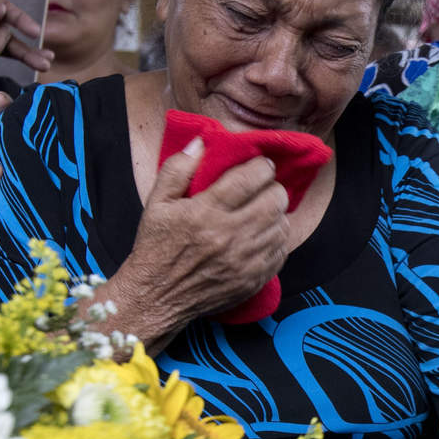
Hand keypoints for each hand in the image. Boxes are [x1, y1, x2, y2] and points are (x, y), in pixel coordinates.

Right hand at [102, 137, 291, 348]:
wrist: (157, 296)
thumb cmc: (156, 246)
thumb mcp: (157, 202)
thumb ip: (178, 168)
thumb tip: (202, 141)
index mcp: (205, 213)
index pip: (249, 179)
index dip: (261, 166)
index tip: (260, 165)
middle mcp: (229, 236)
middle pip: (274, 200)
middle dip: (273, 187)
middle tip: (264, 187)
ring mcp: (245, 261)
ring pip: (281, 225)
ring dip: (277, 213)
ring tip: (263, 210)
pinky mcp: (253, 279)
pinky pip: (281, 251)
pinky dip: (277, 238)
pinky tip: (263, 234)